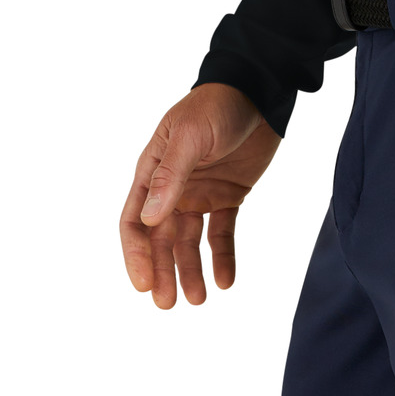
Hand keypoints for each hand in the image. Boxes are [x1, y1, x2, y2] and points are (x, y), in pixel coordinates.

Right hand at [119, 83, 280, 308]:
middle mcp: (173, 187)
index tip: (143, 284)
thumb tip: (149, 219)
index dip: (136, 254)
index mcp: (153, 171)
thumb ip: (171, 175)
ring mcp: (200, 193)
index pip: (135, 221)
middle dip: (162, 272)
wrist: (259, 90)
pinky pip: (221, 233)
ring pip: (189, 242)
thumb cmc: (216, 105)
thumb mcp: (190, 135)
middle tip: (168, 304)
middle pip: (160, 239)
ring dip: (190, 270)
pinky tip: (226, 281)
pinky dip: (223, 257)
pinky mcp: (228, 195)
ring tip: (198, 300)